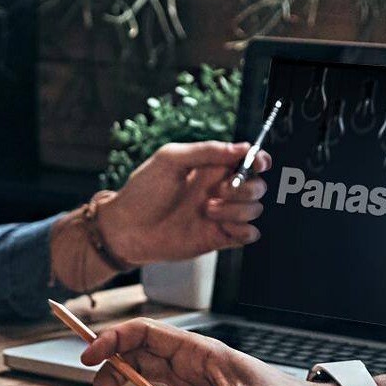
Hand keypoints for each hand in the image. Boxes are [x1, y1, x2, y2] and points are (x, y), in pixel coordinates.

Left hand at [99, 142, 270, 264]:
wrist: (127, 229)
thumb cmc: (142, 191)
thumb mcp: (170, 159)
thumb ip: (206, 151)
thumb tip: (241, 147)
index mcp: (210, 167)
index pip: (248, 160)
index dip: (258, 160)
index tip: (256, 162)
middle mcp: (219, 190)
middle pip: (257, 185)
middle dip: (245, 187)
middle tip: (219, 191)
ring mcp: (221, 214)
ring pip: (254, 209)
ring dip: (237, 209)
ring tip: (207, 210)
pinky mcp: (219, 237)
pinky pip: (249, 234)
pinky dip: (243, 230)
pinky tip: (222, 226)